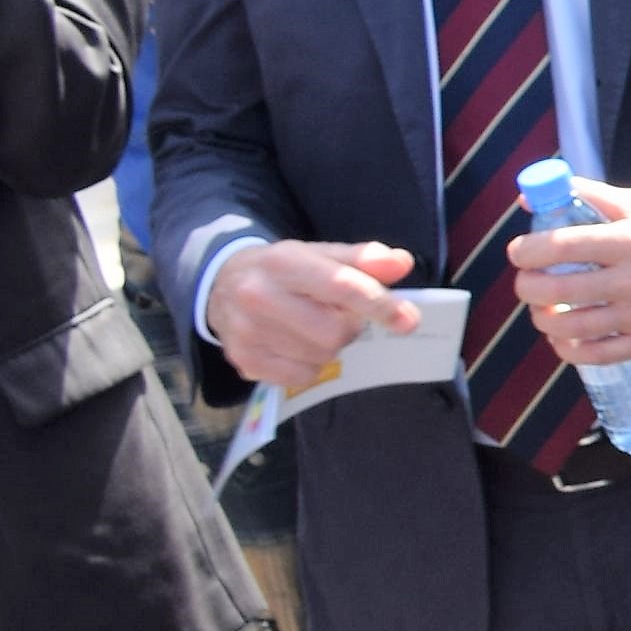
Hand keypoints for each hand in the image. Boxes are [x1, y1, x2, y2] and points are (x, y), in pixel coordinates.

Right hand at [208, 236, 417, 390]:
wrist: (222, 284)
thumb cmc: (284, 271)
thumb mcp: (321, 255)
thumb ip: (363, 259)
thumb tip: (402, 263)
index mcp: (283, 262)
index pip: (341, 286)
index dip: (380, 305)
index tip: (408, 320)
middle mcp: (258, 295)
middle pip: (334, 332)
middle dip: (348, 327)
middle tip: (337, 316)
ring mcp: (246, 331)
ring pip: (320, 356)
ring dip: (329, 346)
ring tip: (312, 326)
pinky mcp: (243, 359)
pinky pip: (301, 376)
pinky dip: (310, 364)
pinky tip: (296, 344)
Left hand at [503, 178, 630, 365]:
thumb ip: (586, 196)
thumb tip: (531, 199)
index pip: (561, 246)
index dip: (526, 251)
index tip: (520, 252)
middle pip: (556, 289)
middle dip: (527, 286)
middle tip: (529, 280)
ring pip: (570, 326)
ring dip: (542, 317)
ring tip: (543, 308)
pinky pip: (596, 355)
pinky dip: (567, 348)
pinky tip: (562, 337)